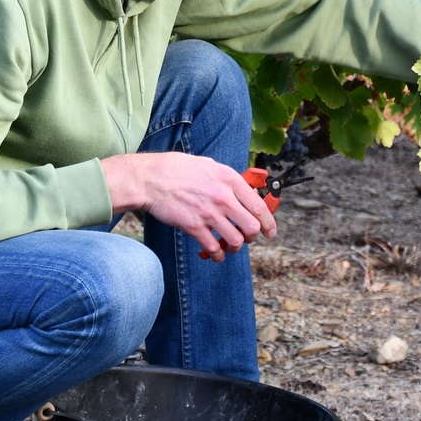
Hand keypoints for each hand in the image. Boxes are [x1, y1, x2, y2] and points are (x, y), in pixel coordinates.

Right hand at [100, 152, 276, 261]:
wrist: (151, 179)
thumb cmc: (177, 170)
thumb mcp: (209, 165)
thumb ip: (227, 179)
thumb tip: (243, 192)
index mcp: (229, 179)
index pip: (258, 205)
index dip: (269, 222)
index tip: (270, 231)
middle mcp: (223, 197)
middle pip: (252, 227)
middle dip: (252, 236)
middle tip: (247, 237)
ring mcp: (209, 213)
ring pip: (236, 240)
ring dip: (235, 247)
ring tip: (229, 245)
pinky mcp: (194, 227)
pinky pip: (214, 248)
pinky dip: (217, 255)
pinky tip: (215, 253)